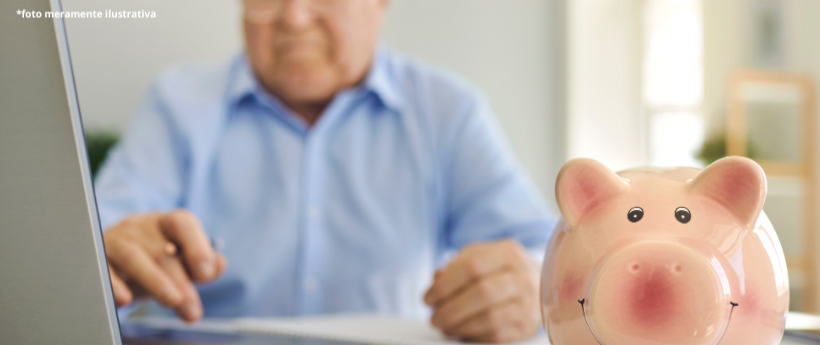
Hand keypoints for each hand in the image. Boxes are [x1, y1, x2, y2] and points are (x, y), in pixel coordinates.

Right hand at [103, 209, 226, 321]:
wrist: (115, 260)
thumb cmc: (154, 259)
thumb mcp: (181, 261)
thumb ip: (203, 263)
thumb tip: (218, 265)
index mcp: (166, 222)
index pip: (182, 223)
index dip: (197, 247)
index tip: (206, 274)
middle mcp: (140, 226)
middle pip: (161, 250)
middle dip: (180, 282)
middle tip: (191, 309)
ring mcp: (116, 240)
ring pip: (133, 256)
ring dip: (155, 281)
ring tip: (173, 302)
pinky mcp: (97, 258)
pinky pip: (103, 270)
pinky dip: (114, 284)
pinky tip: (126, 299)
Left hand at [424, 240, 540, 342]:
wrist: (537, 282)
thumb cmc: (499, 269)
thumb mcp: (479, 256)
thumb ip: (456, 266)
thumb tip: (437, 281)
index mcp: (507, 253)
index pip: (471, 266)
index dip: (445, 285)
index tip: (428, 298)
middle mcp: (523, 276)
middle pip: (482, 293)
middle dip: (451, 309)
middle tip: (434, 318)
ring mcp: (529, 302)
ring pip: (489, 318)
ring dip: (460, 326)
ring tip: (445, 327)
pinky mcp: (528, 325)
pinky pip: (497, 335)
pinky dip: (474, 335)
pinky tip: (462, 332)